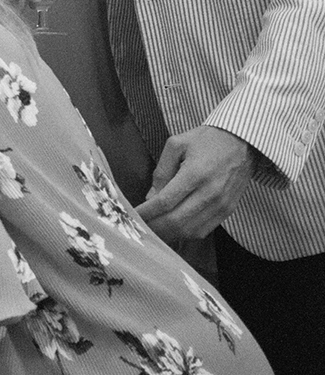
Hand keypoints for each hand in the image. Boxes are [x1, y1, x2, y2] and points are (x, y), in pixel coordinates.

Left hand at [138, 125, 257, 242]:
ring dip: (168, 234)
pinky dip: (185, 234)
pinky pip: (204, 230)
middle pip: (176, 221)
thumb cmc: (206, 140)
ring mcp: (221, 204)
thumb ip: (161, 171)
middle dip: (154, 227)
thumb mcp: (177, 145)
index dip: (146, 212)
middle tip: (139, 227)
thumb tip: (151, 197)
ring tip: (152, 231)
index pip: (165, 202)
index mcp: (195, 173)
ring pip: (190, 230)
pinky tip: (172, 230)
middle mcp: (210, 192)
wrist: (243, 141)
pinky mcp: (228, 210)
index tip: (131, 215)